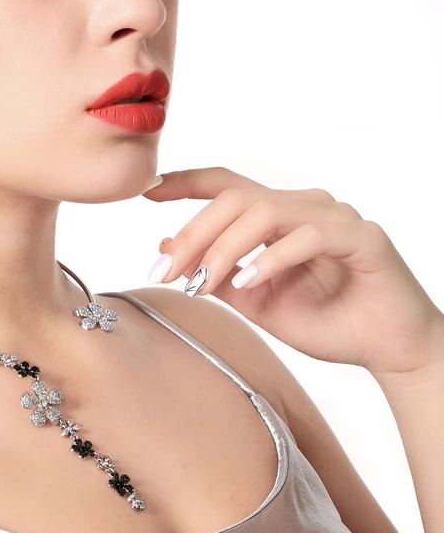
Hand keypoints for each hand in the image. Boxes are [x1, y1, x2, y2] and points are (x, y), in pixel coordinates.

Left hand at [142, 167, 443, 377]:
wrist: (384, 350)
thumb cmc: (323, 320)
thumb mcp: (252, 301)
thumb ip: (212, 272)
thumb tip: (165, 244)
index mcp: (276, 217)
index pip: (225, 186)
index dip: (185, 182)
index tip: (147, 192)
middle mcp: (303, 206)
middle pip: (234, 198)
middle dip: (193, 233)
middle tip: (166, 270)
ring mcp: (333, 218)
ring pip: (265, 211)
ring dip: (225, 248)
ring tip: (204, 283)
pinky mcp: (361, 237)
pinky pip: (308, 235)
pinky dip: (272, 257)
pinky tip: (249, 281)